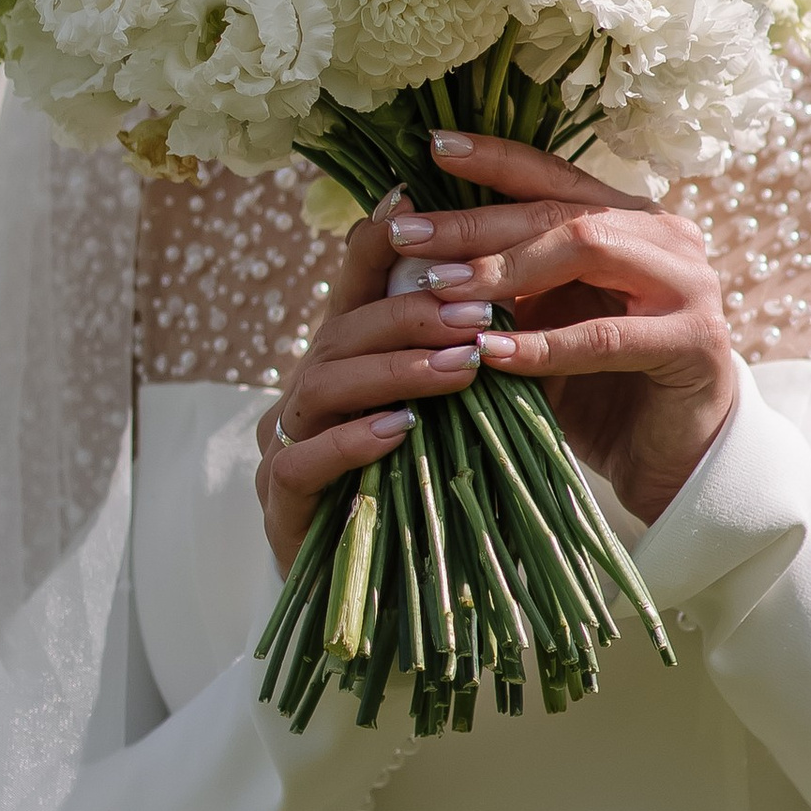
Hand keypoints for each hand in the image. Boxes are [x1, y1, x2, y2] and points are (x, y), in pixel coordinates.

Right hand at [254, 189, 496, 571]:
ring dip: (395, 369)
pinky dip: (354, 441)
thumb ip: (471, 358)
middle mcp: (307, 394)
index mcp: (347, 360)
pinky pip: (303, 460)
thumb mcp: (462, 420)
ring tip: (459, 366)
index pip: (355, 283)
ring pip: (321, 384)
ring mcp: (285, 446)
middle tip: (478, 309)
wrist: (401, 611)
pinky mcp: (280, 505)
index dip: (383, 240)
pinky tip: (403, 431)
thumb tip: (530, 288)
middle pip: (342, 328)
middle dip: (411, 312)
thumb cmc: (436, 504)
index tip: (422, 200)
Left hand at [385, 129, 737, 528]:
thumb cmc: (602, 385)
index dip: (496, 160)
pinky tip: (492, 352)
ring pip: (587, 253)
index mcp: (631, 219)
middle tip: (409, 235)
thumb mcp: (547, 323)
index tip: (434, 147)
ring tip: (441, 287)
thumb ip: (507, 286)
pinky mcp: (695, 342)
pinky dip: (544, 345)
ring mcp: (688, 284)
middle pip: (562, 212)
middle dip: (478, 223)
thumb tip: (417, 256)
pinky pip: (605, 338)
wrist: (673, 457)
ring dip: (505, 270)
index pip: (557, 175)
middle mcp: (666, 236)